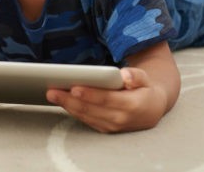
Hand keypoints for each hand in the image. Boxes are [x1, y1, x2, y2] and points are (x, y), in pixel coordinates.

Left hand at [46, 67, 168, 132]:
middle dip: (70, 100)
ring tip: (52, 95)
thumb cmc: (144, 89)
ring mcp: (113, 126)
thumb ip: (136, 75)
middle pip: (91, 109)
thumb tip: (125, 76)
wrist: (151, 109)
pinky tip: (61, 102)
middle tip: (52, 91)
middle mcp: (121, 119)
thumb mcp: (145, 78)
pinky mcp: (105, 129)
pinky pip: (86, 120)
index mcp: (132, 105)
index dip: (90, 94)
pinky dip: (73, 111)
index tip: (74, 88)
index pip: (107, 99)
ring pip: (86, 116)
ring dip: (67, 106)